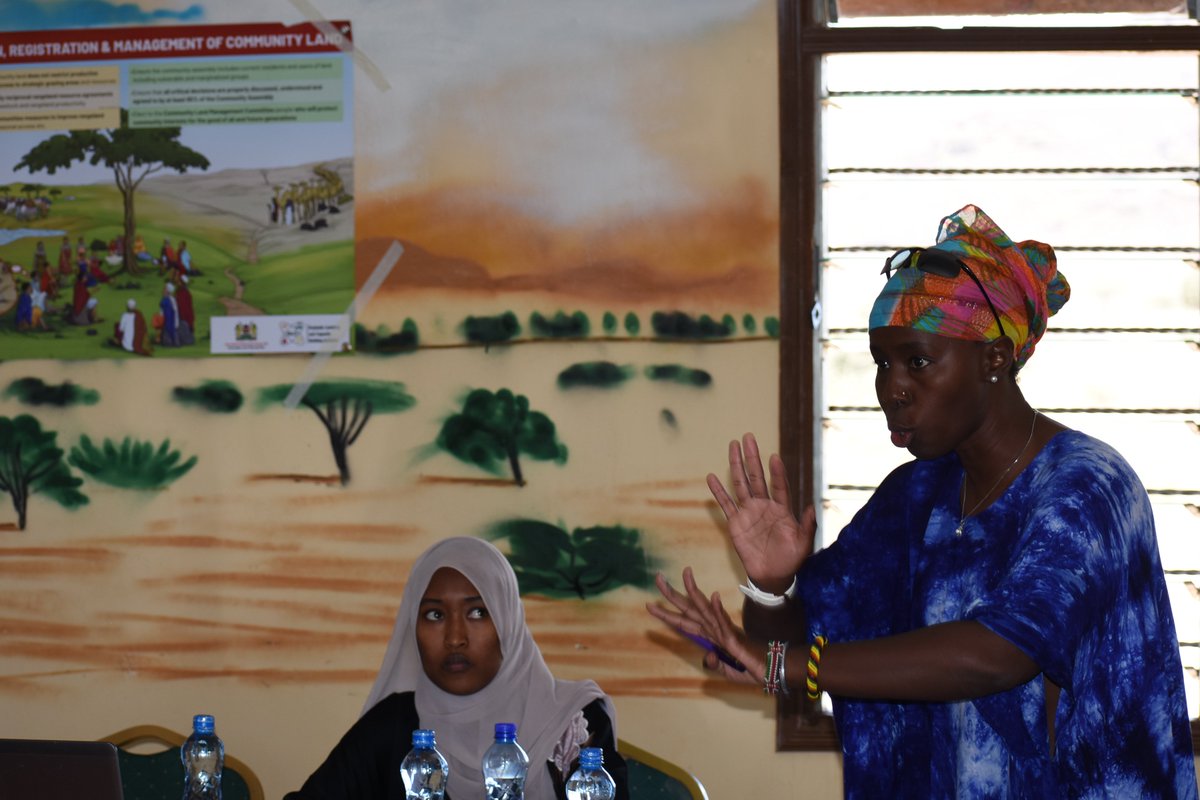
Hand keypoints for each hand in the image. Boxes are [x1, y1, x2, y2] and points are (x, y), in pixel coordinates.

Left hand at [646, 568, 763, 685]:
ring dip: (693, 590)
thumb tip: (707, 658)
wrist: (770, 671)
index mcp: (711, 635)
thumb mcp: (727, 671)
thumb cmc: (750, 669)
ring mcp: (723, 631)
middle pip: (689, 608)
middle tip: (657, 577)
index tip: (650, 604)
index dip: (667, 613)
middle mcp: (714, 629)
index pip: (684, 622)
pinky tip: (714, 595)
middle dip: (672, 594)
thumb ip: (715, 664)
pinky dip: (718, 609)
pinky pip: (723, 622)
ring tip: (685, 572)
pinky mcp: (733, 638)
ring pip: (703, 608)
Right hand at [708, 433, 814, 590]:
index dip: (777, 472)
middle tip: (748, 437)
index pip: (779, 485)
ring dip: (736, 465)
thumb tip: (812, 506)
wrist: (773, 576)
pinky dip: (718, 492)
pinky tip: (712, 477)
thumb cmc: (791, 559)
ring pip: (741, 484)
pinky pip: (725, 504)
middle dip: (752, 457)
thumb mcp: (803, 544)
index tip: (774, 457)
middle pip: (757, 477)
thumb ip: (807, 526)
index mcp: (782, 509)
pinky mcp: (735, 523)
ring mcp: (749, 513)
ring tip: (732, 446)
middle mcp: (765, 506)